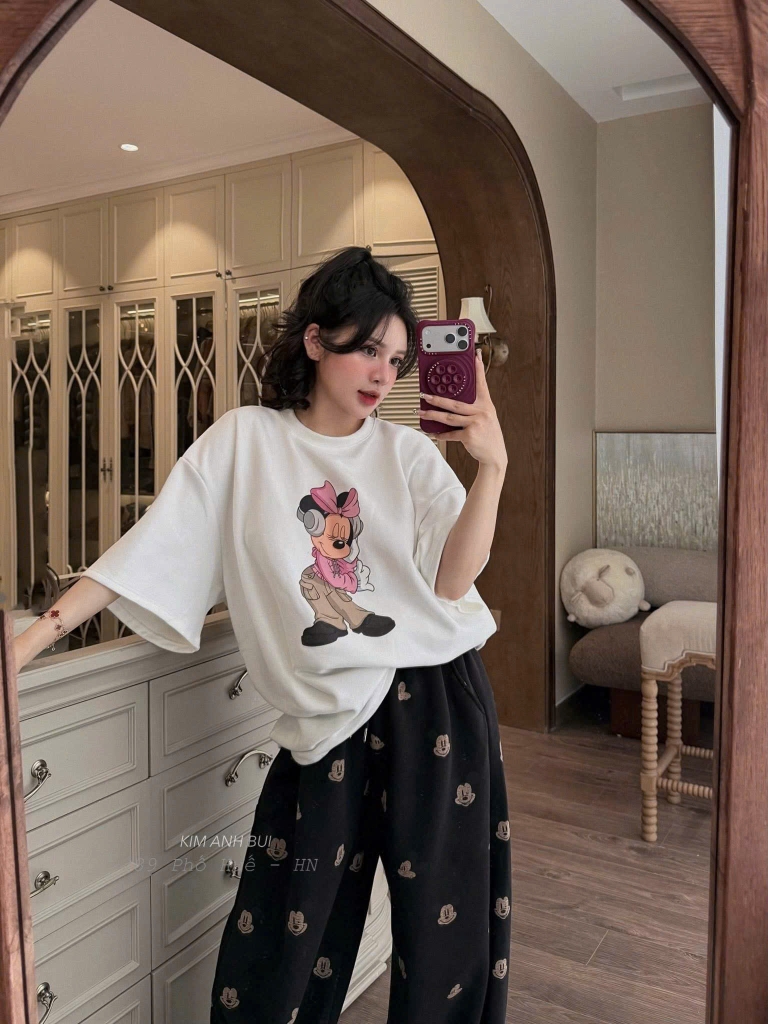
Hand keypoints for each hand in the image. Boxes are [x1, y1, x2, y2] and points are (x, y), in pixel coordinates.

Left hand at [418, 349, 506, 467]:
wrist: (495, 456)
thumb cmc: (488, 435)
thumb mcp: (486, 417)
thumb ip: (474, 408)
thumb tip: (453, 403)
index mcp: (486, 404)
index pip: (482, 383)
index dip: (478, 368)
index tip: (475, 355)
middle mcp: (482, 411)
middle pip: (455, 402)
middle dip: (437, 398)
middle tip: (424, 394)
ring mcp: (476, 423)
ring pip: (449, 417)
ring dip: (432, 415)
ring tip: (421, 412)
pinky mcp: (469, 435)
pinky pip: (451, 433)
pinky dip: (441, 434)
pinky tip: (433, 432)